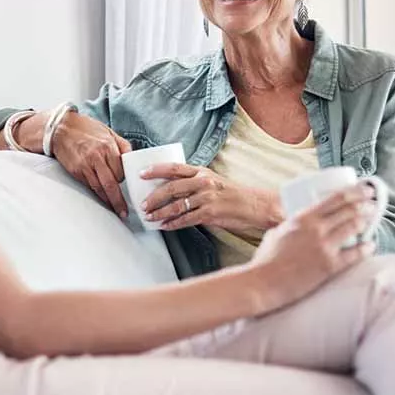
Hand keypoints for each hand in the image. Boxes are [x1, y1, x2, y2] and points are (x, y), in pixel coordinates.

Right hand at [51, 113, 131, 218]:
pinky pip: (89, 186)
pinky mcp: (75, 171)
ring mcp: (84, 166)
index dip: (124, 179)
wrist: (60, 128)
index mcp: (108, 147)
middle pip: (111, 185)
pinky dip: (96, 194)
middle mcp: (96, 158)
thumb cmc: (85, 128)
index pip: (121, 171)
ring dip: (108, 201)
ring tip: (115, 210)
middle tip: (124, 212)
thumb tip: (132, 159)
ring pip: (99, 189)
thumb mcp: (108, 131)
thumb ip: (122, 145)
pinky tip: (102, 199)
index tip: (127, 186)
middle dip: (118, 201)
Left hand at [140, 164, 281, 232]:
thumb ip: (192, 182)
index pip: (173, 168)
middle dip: (153, 197)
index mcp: (201, 172)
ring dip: (160, 213)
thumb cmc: (231, 193)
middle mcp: (203, 182)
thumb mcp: (211, 180)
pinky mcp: (210, 213)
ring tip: (150, 217)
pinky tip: (165, 226)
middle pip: (171, 187)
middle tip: (142, 204)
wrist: (254, 205)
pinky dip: (173, 224)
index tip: (141, 174)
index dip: (155, 170)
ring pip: (176, 205)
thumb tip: (169, 189)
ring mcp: (207, 198)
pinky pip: (186, 219)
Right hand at [249, 184, 376, 311]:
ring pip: (353, 228)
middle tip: (372, 202)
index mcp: (303, 218)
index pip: (335, 199)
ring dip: (365, 221)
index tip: (364, 189)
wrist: (265, 282)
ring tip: (372, 218)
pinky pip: (355, 255)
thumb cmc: (266, 259)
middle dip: (364, 204)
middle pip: (348, 211)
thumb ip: (292, 226)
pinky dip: (365, 248)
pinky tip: (370, 245)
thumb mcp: (277, 233)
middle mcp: (316, 229)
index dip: (354, 192)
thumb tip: (298, 225)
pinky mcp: (330, 266)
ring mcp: (325, 247)